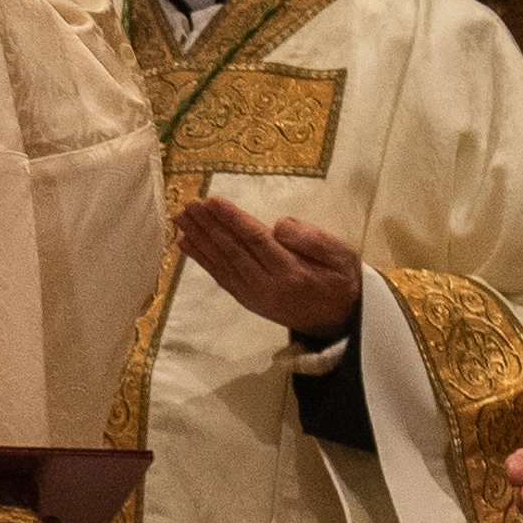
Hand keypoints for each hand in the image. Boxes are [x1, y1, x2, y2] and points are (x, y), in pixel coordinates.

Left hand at [169, 195, 367, 344]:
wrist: (340, 322)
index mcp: (292, 273)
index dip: (232, 220)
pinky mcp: (247, 300)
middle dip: (208, 226)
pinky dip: (202, 260)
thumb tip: (278, 224)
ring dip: (199, 240)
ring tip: (180, 219)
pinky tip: (186, 244)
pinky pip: (221, 277)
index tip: (212, 201)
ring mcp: (254, 296)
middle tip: (187, 205)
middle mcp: (268, 287)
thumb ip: (312, 239)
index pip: (256, 241)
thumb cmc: (342, 280)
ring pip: (222, 264)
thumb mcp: (342, 256)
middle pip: (232, 251)